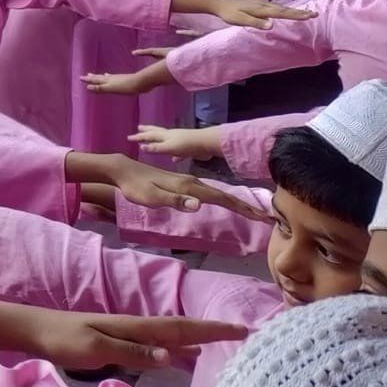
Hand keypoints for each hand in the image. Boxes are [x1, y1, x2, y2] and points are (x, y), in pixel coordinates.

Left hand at [11, 309, 246, 371]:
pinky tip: (187, 355)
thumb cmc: (62, 339)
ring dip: (199, 339)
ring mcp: (129, 334)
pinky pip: (160, 345)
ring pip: (173, 336)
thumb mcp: (96, 348)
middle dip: (212, 330)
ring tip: (226, 344)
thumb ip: (133, 351)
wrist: (35, 330)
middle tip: (244, 333)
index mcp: (134, 326)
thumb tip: (172, 353)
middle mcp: (136, 327)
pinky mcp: (121, 342)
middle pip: (182, 329)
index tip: (241, 328)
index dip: (211, 329)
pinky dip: (178, 348)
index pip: (180, 328)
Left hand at [75, 152, 268, 221]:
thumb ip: (174, 201)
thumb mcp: (152, 197)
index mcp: (188, 187)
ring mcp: (187, 182)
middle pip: (223, 196)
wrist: (123, 170)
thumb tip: (199, 205)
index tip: (261, 217)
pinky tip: (221, 202)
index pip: (220, 199)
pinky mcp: (182, 184)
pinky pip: (207, 193)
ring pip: (216, 193)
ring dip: (234, 202)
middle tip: (264, 217)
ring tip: (250, 211)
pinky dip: (220, 199)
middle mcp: (192, 183)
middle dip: (244, 206)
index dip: (241, 208)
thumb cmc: (135, 186)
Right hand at [82, 71, 148, 94]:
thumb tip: (88, 87)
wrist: (141, 82)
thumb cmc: (126, 87)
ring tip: (96, 75)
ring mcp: (117, 79)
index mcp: (108, 81)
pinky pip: (112, 78)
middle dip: (93, 77)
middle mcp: (111, 78)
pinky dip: (109, 77)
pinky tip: (111, 76)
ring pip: (106, 77)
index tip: (80, 77)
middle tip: (86, 75)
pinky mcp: (123, 80)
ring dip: (100, 77)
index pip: (96, 80)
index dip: (88, 80)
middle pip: (100, 77)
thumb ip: (101, 88)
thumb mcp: (112, 89)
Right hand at [130, 124, 223, 160]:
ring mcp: (180, 141)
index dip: (139, 137)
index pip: (149, 136)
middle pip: (156, 132)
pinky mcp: (189, 148)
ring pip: (166, 140)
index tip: (129, 137)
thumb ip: (156, 148)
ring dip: (159, 141)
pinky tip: (175, 159)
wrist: (206, 144)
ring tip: (154, 141)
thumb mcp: (168, 148)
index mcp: (165, 136)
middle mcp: (171, 136)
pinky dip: (174, 154)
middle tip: (139, 128)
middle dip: (147, 131)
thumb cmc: (187, 146)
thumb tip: (141, 147)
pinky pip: (178, 151)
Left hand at [206, 0, 310, 30]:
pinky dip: (285, 9)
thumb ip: (255, 23)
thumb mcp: (239, 20)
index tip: (310, 15)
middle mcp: (263, 5)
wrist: (218, 3)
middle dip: (300, 12)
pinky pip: (275, 7)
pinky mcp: (258, 4)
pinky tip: (286, 10)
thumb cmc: (228, 13)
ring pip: (281, 7)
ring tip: (307, 12)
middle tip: (315, 14)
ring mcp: (261, 3)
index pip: (282, 13)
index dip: (297, 14)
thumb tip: (272, 25)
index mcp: (261, 9)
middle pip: (285, 9)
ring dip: (294, 10)